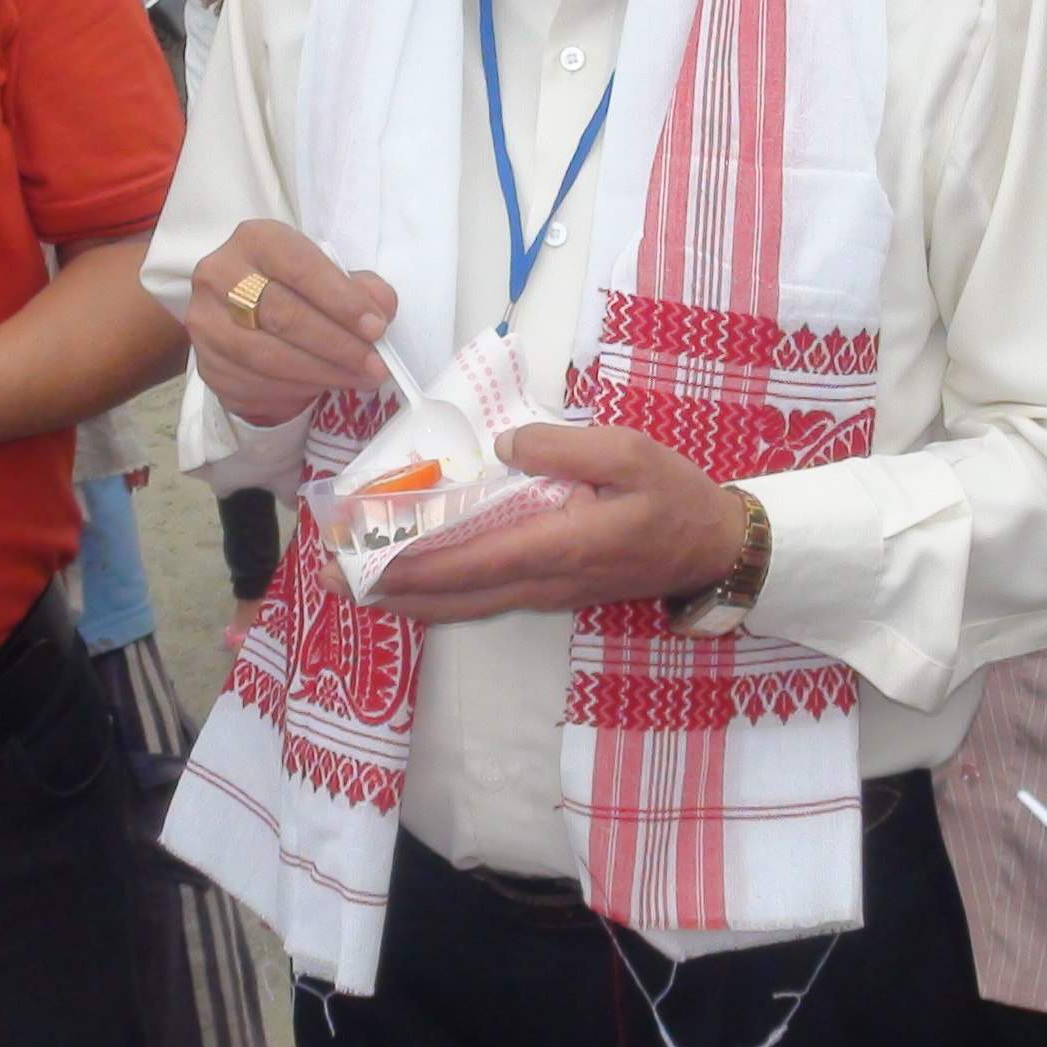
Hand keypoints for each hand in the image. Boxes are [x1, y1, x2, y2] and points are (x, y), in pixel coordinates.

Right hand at [182, 221, 393, 428]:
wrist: (243, 312)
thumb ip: (358, 286)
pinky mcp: (206, 363)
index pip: (300, 267)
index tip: (376, 327)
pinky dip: (296, 390)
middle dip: (337, 345)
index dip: (342, 300)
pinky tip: (323, 386)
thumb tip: (382, 307)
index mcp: (254, 240)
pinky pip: (255, 384)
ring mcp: (205, 322)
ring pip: (268, 356)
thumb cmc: (294, 287)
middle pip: (283, 315)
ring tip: (359, 379)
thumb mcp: (327, 273)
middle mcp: (219, 275)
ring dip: (322, 373)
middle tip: (375, 365)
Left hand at [368, 424, 746, 625]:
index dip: (416, 567)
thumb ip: (564, 445)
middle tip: (332, 581)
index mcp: (561, 544)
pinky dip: (442, 592)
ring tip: (355, 585)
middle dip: (391, 592)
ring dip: (409, 597)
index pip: (474, 563)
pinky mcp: (550, 589)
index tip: (365, 564)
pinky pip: (484, 597)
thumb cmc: (674, 496)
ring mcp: (546, 591)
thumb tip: (505, 442)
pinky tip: (413, 580)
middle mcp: (545, 580)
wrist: (713, 547)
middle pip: (456, 597)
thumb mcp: (629, 451)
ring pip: (466, 604)